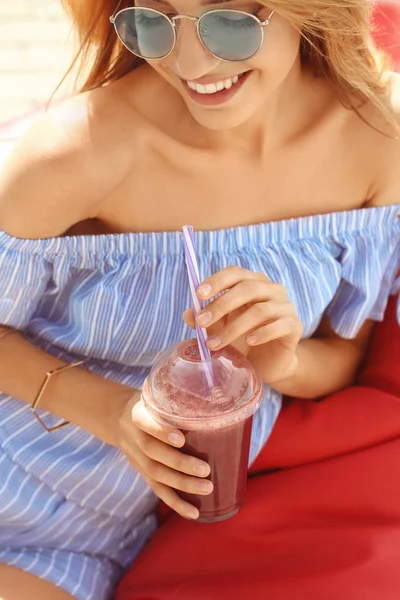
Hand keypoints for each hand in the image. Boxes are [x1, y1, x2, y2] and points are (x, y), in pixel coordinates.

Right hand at [115, 393, 212, 519]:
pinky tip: (194, 513)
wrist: (118, 417)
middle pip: (152, 453)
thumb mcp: (156, 393)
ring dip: (181, 485)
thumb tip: (217, 401)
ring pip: (156, 474)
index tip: (180, 438)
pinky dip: (176, 503)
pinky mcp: (142, 472)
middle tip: (206, 470)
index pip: (144, 422)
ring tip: (206, 488)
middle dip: (179, 464)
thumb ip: (177, 396)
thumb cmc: (150, 402)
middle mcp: (133, 436)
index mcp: (136, 412)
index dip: (160, 432)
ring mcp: (136, 457)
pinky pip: (157, 490)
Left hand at [183, 266, 302, 383]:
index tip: (198, 294)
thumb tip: (188, 313)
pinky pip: (280, 325)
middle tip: (201, 322)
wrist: (267, 364)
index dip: (217, 281)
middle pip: (247, 288)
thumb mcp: (219, 330)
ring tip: (216, 344)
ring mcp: (285, 306)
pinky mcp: (294, 326)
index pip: (235, 273)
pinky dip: (262, 333)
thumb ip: (205, 320)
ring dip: (234, 327)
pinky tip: (249, 342)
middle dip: (221, 305)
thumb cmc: (242, 340)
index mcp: (252, 283)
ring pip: (260, 310)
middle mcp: (271, 290)